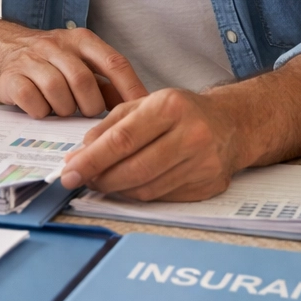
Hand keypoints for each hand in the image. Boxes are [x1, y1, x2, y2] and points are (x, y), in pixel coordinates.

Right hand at [0, 24, 146, 117]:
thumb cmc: (48, 61)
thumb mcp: (78, 62)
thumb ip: (105, 82)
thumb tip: (137, 106)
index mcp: (81, 40)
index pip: (113, 62)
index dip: (130, 88)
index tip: (142, 110)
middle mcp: (56, 45)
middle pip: (84, 81)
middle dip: (90, 106)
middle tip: (86, 114)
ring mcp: (31, 60)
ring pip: (58, 91)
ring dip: (64, 109)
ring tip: (62, 111)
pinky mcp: (11, 77)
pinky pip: (32, 100)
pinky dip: (41, 111)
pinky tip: (41, 110)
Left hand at [58, 89, 242, 201]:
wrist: (231, 124)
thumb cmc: (181, 111)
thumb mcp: (145, 104)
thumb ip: (110, 125)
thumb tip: (79, 154)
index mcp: (170, 106)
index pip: (122, 139)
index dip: (91, 159)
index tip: (69, 171)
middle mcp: (191, 134)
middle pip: (134, 168)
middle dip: (100, 178)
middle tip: (80, 180)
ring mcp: (203, 163)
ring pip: (147, 188)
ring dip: (117, 189)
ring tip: (100, 181)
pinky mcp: (208, 185)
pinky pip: (162, 197)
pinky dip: (138, 194)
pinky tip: (127, 185)